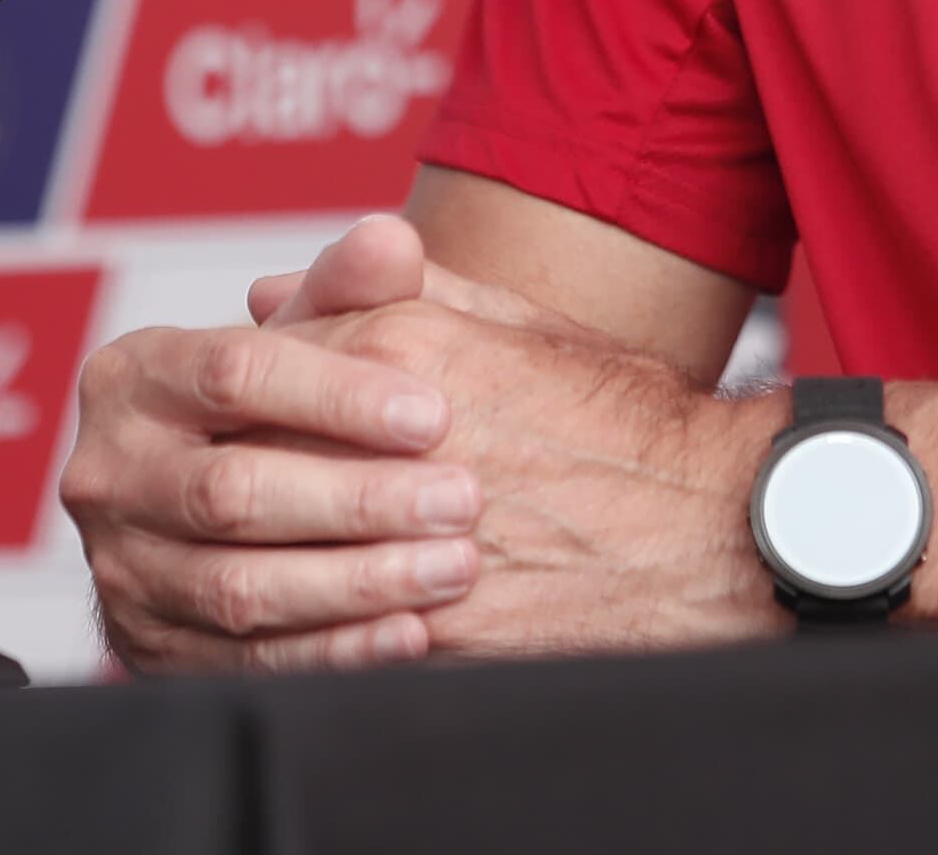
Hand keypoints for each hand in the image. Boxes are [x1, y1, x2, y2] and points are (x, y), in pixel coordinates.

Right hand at [62, 215, 487, 673]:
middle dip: (358, 499)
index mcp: (133, 377)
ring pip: (239, 586)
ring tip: (452, 566)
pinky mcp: (147, 648)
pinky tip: (409, 633)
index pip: (234, 374)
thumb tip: (392, 240)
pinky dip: (334, 652)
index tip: (435, 412)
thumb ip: (348, 288)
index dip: (339, 395)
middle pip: (233, 491)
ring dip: (357, 582)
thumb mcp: (302, 334)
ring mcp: (121, 569)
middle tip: (462, 499)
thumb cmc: (275, 400)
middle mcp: (110, 474)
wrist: (217, 505)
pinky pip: (246, 661)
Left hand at [264, 231, 782, 661]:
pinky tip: (310, 631)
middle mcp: (393, 438)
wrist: (714, 526)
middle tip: (223, 508)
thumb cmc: (625, 422)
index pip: (259, 368)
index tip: (241, 425)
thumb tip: (272, 294)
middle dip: (228, 489)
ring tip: (255, 575)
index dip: (241, 402)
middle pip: (246, 465)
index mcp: (405, 349)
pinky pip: (324, 643)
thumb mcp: (515, 325)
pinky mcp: (433, 631)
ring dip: (252, 571)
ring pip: (269, 562)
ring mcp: (408, 541)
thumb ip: (389, 297)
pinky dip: (304, 641)